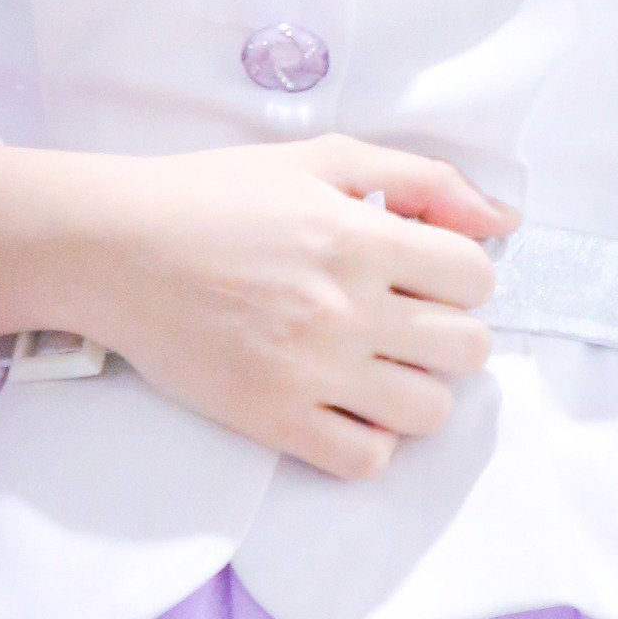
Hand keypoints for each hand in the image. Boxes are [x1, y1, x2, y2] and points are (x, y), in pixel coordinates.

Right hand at [0, 134, 516, 478]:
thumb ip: (421, 180)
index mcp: (359, 236)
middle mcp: (344, 308)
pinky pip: (364, 459)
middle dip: (450, 333)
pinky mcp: (271, 419)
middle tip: (405, 322)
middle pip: (467, 350)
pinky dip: (369, 439)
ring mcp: (310, 370)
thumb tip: (504, 218)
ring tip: (378, 367)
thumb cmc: (213, 196)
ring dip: (416, 390)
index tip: (426, 275)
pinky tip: (345, 405)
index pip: (476, 277)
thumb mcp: (319, 159)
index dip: (462, 275)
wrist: (113, 248)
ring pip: (427, 412)